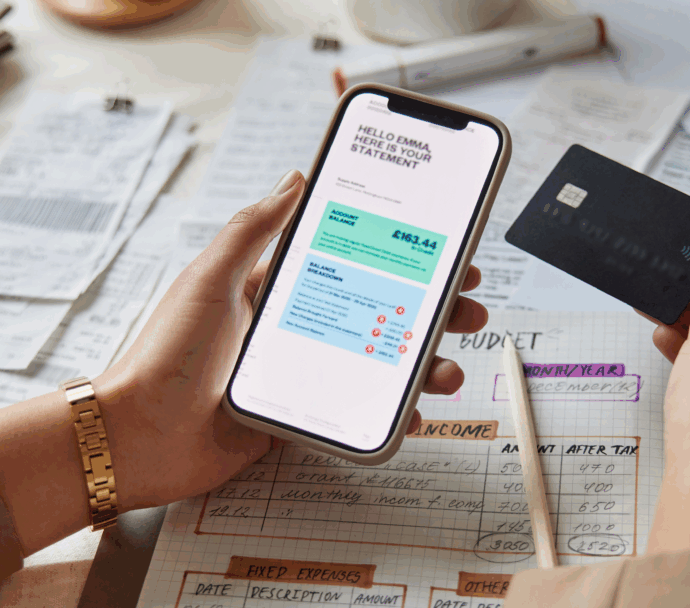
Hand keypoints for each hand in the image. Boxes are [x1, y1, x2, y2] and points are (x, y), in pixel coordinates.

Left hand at [94, 170, 488, 511]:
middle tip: (469, 308)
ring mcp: (306, 374)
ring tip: (448, 367)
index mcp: (280, 290)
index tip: (443, 253)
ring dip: (423, 364)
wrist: (140, 437)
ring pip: (381, 365)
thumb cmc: (167, 354)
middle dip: (432, 311)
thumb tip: (294, 178)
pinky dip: (393, 413)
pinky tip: (415, 413)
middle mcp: (300, 328)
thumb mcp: (209, 278)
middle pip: (382, 314)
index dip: (404, 259)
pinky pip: (360, 411)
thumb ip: (252, 230)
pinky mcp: (304, 417)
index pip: (357, 265)